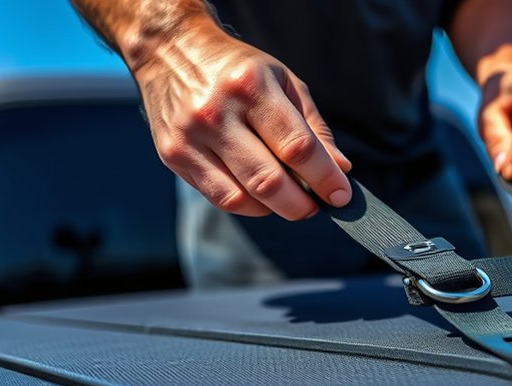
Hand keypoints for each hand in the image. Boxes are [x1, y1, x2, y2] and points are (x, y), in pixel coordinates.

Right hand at [130, 24, 351, 219]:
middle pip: (269, 181)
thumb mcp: (284, 82)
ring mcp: (190, 137)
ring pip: (243, 198)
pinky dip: (249, 206)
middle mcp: (217, 112)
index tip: (341, 195)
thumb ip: (314, 127)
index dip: (324, 178)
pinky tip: (261, 196)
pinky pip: (220, 198)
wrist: (171, 51)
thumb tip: (339, 169)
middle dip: (301, 204)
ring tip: (289, 199)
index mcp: (251, 87)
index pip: (296, 147)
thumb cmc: (239, 71)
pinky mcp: (173, 156)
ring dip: (275, 209)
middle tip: (316, 206)